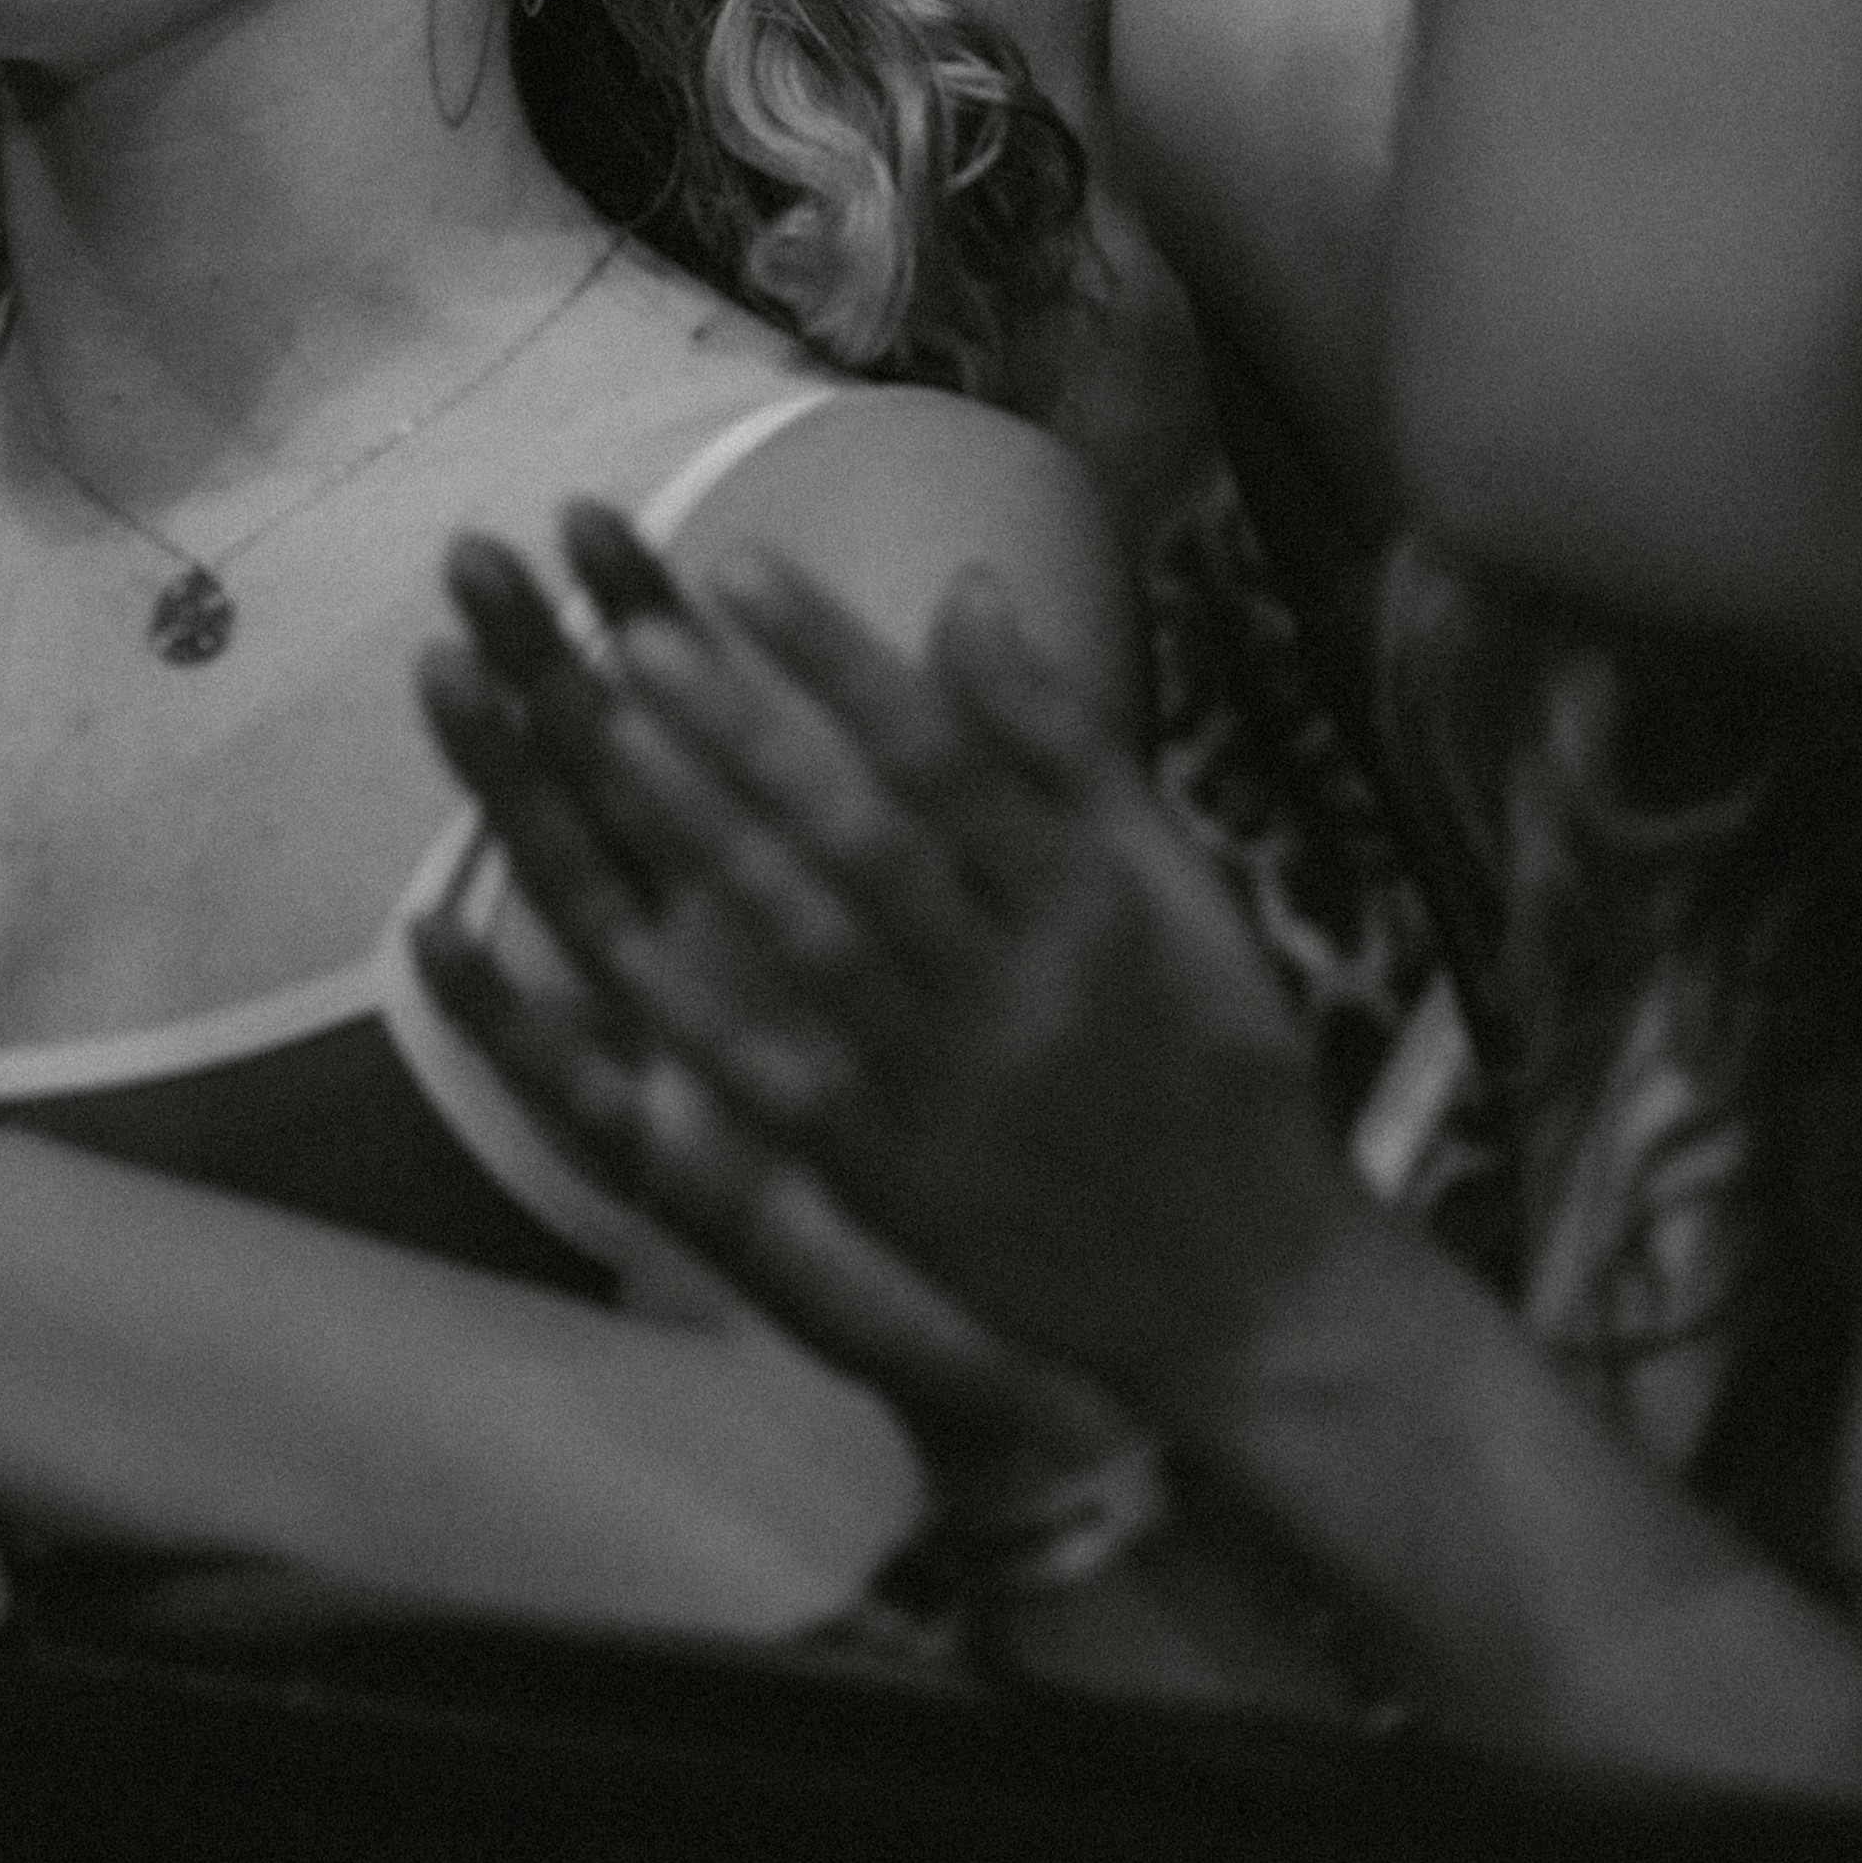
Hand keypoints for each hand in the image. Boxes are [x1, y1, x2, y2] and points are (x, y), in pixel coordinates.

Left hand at [420, 519, 1346, 1438]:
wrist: (1255, 1298)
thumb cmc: (1220, 1062)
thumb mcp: (1181, 890)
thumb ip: (1064, 742)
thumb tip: (965, 584)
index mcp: (1095, 905)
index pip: (946, 752)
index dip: (835, 658)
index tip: (734, 564)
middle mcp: (1020, 990)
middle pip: (862, 837)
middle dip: (744, 728)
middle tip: (633, 630)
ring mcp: (951, 1092)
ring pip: (810, 945)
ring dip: (704, 836)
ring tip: (607, 731)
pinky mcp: (897, 1185)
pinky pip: (786, 1086)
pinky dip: (700, 1012)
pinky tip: (615, 939)